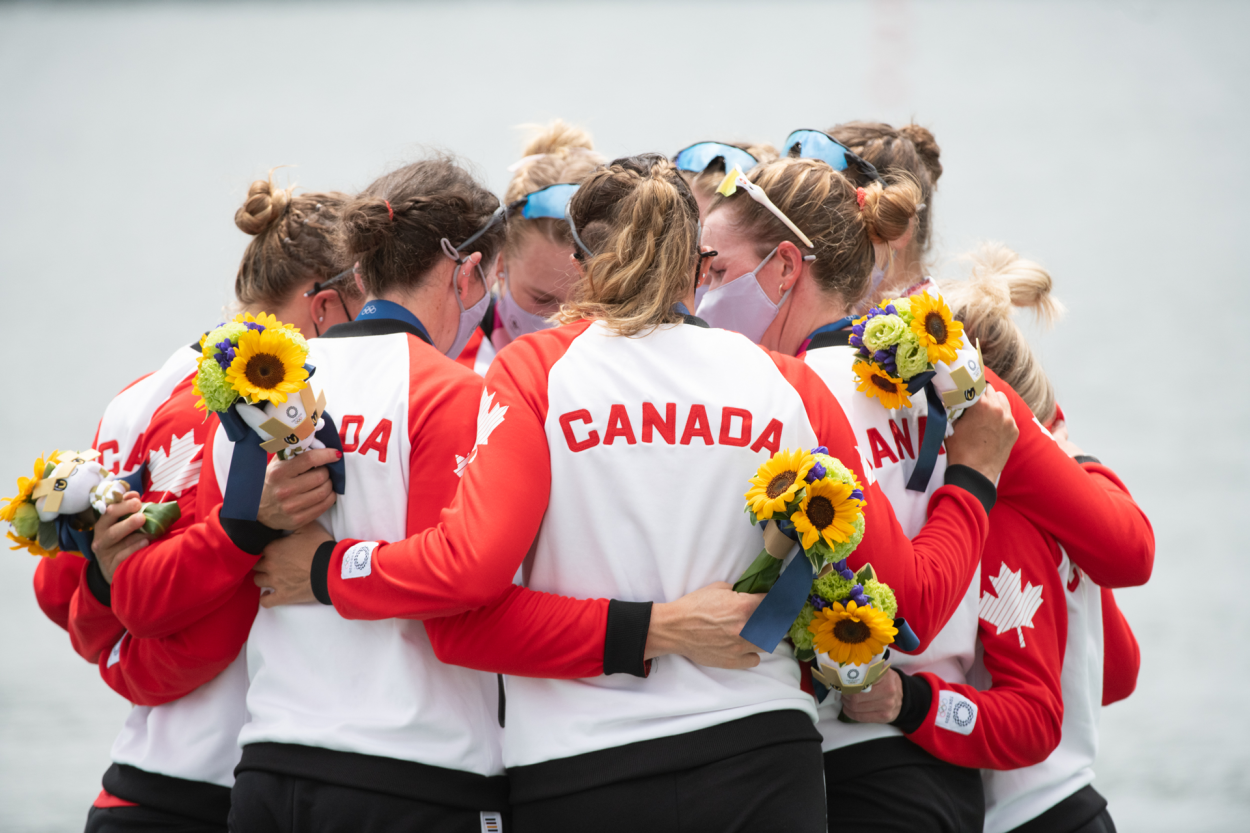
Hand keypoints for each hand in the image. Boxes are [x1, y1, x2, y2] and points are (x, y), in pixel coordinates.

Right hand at [91, 491, 150, 582]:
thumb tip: (134, 494)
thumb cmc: (123, 544)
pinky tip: (145, 542)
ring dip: (132, 528)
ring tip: (148, 526)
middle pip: (109, 518)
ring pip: (114, 536)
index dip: (122, 502)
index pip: (109, 509)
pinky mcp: (110, 566)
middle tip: (140, 506)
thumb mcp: (124, 528)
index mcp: (103, 524)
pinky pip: (121, 555)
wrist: (115, 571)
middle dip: (124, 511)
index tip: (136, 497)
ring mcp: (104, 552)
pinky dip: (134, 547)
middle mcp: (100, 536)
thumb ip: (129, 512)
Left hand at [253, 523, 332, 607]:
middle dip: (261, 562)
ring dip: (263, 578)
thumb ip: (296, 521)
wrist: (331, 569)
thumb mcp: (310, 527)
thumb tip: (289, 517)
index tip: (271, 548)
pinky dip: (265, 598)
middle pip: (255, 564)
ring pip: (257, 581)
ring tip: (271, 576)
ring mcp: (275, 582)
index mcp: (273, 548)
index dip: (265, 547)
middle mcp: (270, 565)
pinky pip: (266, 601)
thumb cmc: (320, 547)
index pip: (258, 547)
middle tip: (271, 561)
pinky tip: (268, 594)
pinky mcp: (283, 596)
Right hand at [256, 448, 340, 529]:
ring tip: (326, 481)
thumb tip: (313, 439)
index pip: (309, 459)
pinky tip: (326, 493)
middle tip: (325, 470)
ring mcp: (292, 507)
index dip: (326, 455)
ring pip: (325, 491)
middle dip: (327, 471)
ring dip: (331, 484)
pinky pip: (324, 506)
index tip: (335, 454)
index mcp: (278, 472)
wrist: (258, 512)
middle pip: (321, 476)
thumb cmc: (271, 483)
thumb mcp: (275, 465)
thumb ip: (291, 452)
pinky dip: (330, 497)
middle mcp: (285, 490)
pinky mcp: (299, 519)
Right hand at [645, 582, 764, 668]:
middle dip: (773, 620)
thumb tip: (753, 591)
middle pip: (774, 625)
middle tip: (768, 617)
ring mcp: (740, 646)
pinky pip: (755, 660)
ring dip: (764, 637)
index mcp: (743, 606)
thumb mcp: (718, 588)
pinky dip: (752, 653)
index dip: (775, 600)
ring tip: (756, 632)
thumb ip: (739, 590)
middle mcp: (745, 627)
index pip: (772, 602)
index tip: (776, 600)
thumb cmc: (693, 606)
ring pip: (767, 644)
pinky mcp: (733, 661)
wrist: (674, 628)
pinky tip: (744, 646)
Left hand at [840, 668, 902, 723]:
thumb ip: (865, 668)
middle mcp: (887, 691)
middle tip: (843, 691)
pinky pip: (860, 717)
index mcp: (884, 676)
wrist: (904, 696)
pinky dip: (850, 713)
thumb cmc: (886, 680)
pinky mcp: (884, 717)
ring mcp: (887, 706)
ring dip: (846, 704)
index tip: (843, 681)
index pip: (859, 680)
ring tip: (846, 699)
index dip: (847, 682)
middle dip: (845, 694)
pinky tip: (849, 708)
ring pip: (856, 707)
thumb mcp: (880, 669)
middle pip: (855, 696)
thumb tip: (844, 669)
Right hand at [944, 385, 1017, 482]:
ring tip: (984, 413)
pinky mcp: (1014, 430)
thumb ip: (955, 408)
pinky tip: (991, 426)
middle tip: (973, 402)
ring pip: (1002, 400)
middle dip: (982, 394)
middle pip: (991, 389)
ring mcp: (1008, 420)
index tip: (965, 387)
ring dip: (994, 402)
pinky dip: (1000, 416)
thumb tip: (952, 398)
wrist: (975, 473)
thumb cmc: (959, 450)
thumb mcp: (951, 426)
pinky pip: (1008, 415)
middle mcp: (998, 409)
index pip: (977, 383)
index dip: (969, 385)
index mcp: (981, 405)